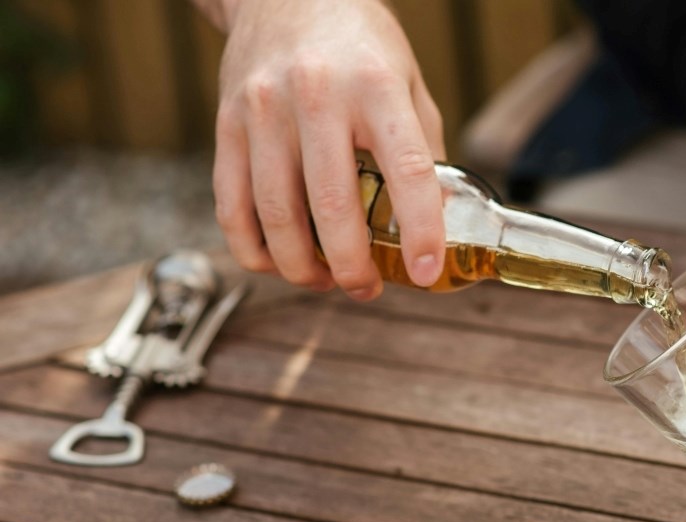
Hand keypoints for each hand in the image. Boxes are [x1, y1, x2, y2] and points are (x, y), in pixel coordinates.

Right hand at [212, 0, 445, 299]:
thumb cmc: (359, 45)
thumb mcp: (408, 84)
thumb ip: (422, 149)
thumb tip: (437, 223)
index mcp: (376, 87)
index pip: (406, 171)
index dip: (419, 230)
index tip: (425, 271)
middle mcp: (316, 96)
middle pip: (331, 207)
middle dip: (352, 267)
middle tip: (366, 289)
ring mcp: (264, 110)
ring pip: (275, 216)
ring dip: (301, 267)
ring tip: (325, 281)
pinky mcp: (226, 124)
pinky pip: (231, 205)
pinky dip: (253, 248)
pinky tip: (278, 262)